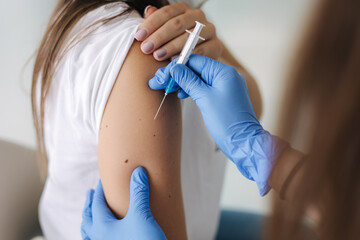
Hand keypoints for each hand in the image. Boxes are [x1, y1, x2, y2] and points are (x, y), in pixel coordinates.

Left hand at [81, 167, 165, 239]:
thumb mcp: (142, 216)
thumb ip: (139, 192)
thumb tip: (138, 171)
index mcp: (102, 228)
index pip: (97, 204)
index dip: (100, 191)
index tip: (102, 182)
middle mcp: (99, 239)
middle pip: (88, 219)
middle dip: (89, 205)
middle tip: (90, 194)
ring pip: (89, 234)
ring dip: (89, 221)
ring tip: (89, 215)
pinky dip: (94, 236)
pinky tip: (102, 236)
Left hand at [135, 3, 222, 60]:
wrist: (200, 60)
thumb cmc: (178, 45)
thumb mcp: (165, 33)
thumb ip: (157, 23)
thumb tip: (148, 10)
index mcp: (184, 9)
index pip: (166, 13)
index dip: (151, 24)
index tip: (138, 36)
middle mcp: (198, 17)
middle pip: (177, 24)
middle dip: (159, 36)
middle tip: (146, 49)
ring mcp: (209, 30)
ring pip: (188, 36)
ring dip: (171, 47)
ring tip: (157, 56)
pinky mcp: (216, 45)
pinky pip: (201, 50)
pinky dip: (187, 56)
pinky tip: (175, 62)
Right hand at [149, 55, 287, 195]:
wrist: (243, 142)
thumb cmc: (226, 121)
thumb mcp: (204, 98)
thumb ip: (188, 81)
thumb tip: (174, 68)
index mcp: (224, 72)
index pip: (196, 61)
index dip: (177, 66)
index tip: (162, 74)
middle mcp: (227, 75)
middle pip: (197, 69)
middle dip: (178, 75)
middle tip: (160, 82)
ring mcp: (226, 86)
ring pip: (200, 78)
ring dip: (184, 83)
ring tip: (169, 89)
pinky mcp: (224, 96)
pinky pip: (205, 87)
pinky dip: (193, 89)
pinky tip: (182, 95)